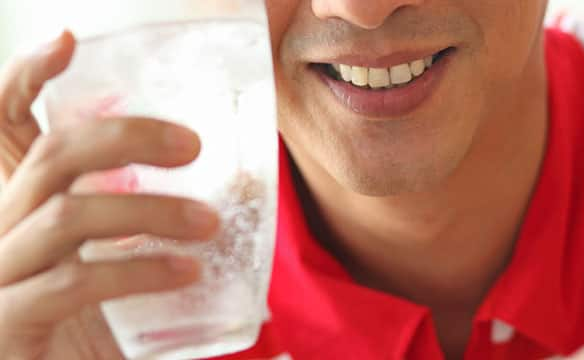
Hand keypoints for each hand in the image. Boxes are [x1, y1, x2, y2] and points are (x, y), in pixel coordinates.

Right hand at [0, 31, 218, 359]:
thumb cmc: (91, 318)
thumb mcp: (116, 256)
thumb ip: (145, 219)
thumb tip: (234, 191)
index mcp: (24, 203)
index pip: (4, 123)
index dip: (25, 76)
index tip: (68, 41)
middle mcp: (3, 226)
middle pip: (53, 157)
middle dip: (126, 138)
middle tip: (192, 146)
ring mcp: (1, 271)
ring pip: (68, 217)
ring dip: (149, 212)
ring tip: (208, 223)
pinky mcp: (10, 319)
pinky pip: (74, 282)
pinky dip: (137, 270)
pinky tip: (184, 272)